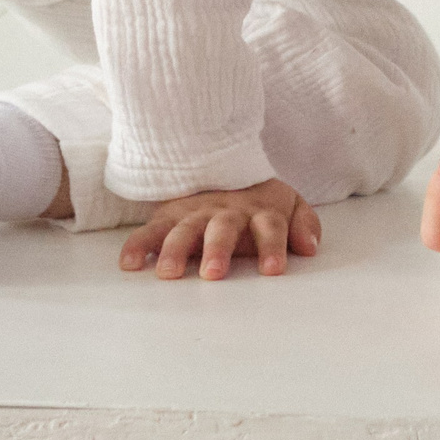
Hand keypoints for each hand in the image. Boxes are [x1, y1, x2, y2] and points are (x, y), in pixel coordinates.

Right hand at [118, 177, 320, 280]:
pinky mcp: (168, 216)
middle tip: (214, 273)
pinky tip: (129, 264)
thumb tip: (309, 248)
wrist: (222, 166)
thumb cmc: (258, 201)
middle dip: (217, 250)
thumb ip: (304, 224)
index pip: (270, 226)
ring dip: (176, 250)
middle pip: (222, 228)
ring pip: (184, 230)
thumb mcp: (289, 204)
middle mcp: (225, 212)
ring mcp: (195, 213)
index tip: (274, 270)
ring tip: (169, 273)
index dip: (273, 246)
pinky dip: (137, 245)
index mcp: (258, 211)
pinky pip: (150, 230)